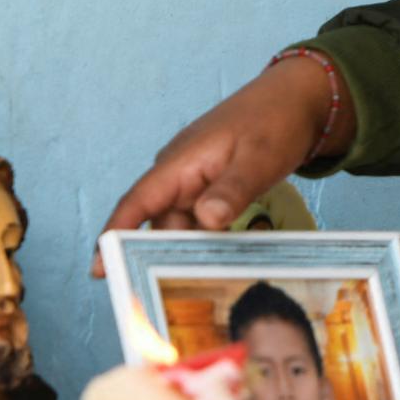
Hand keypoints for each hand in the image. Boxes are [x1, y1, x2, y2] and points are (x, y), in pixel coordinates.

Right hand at [92, 55, 353, 272]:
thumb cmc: (276, 121)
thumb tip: (206, 220)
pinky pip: (200, 222)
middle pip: (157, 224)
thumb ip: (233, 190)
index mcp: (179, 163)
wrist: (299, 98)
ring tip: (188, 293)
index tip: (100, 268)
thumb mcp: (258, 158)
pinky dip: (205, 243)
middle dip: (151, 259)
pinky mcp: (212, 188)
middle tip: (154, 300)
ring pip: (181, 226)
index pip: (137, 203)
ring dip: (184, 254)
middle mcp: (179, 173)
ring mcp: (195, 181)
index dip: (114, 235)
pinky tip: (215, 268)